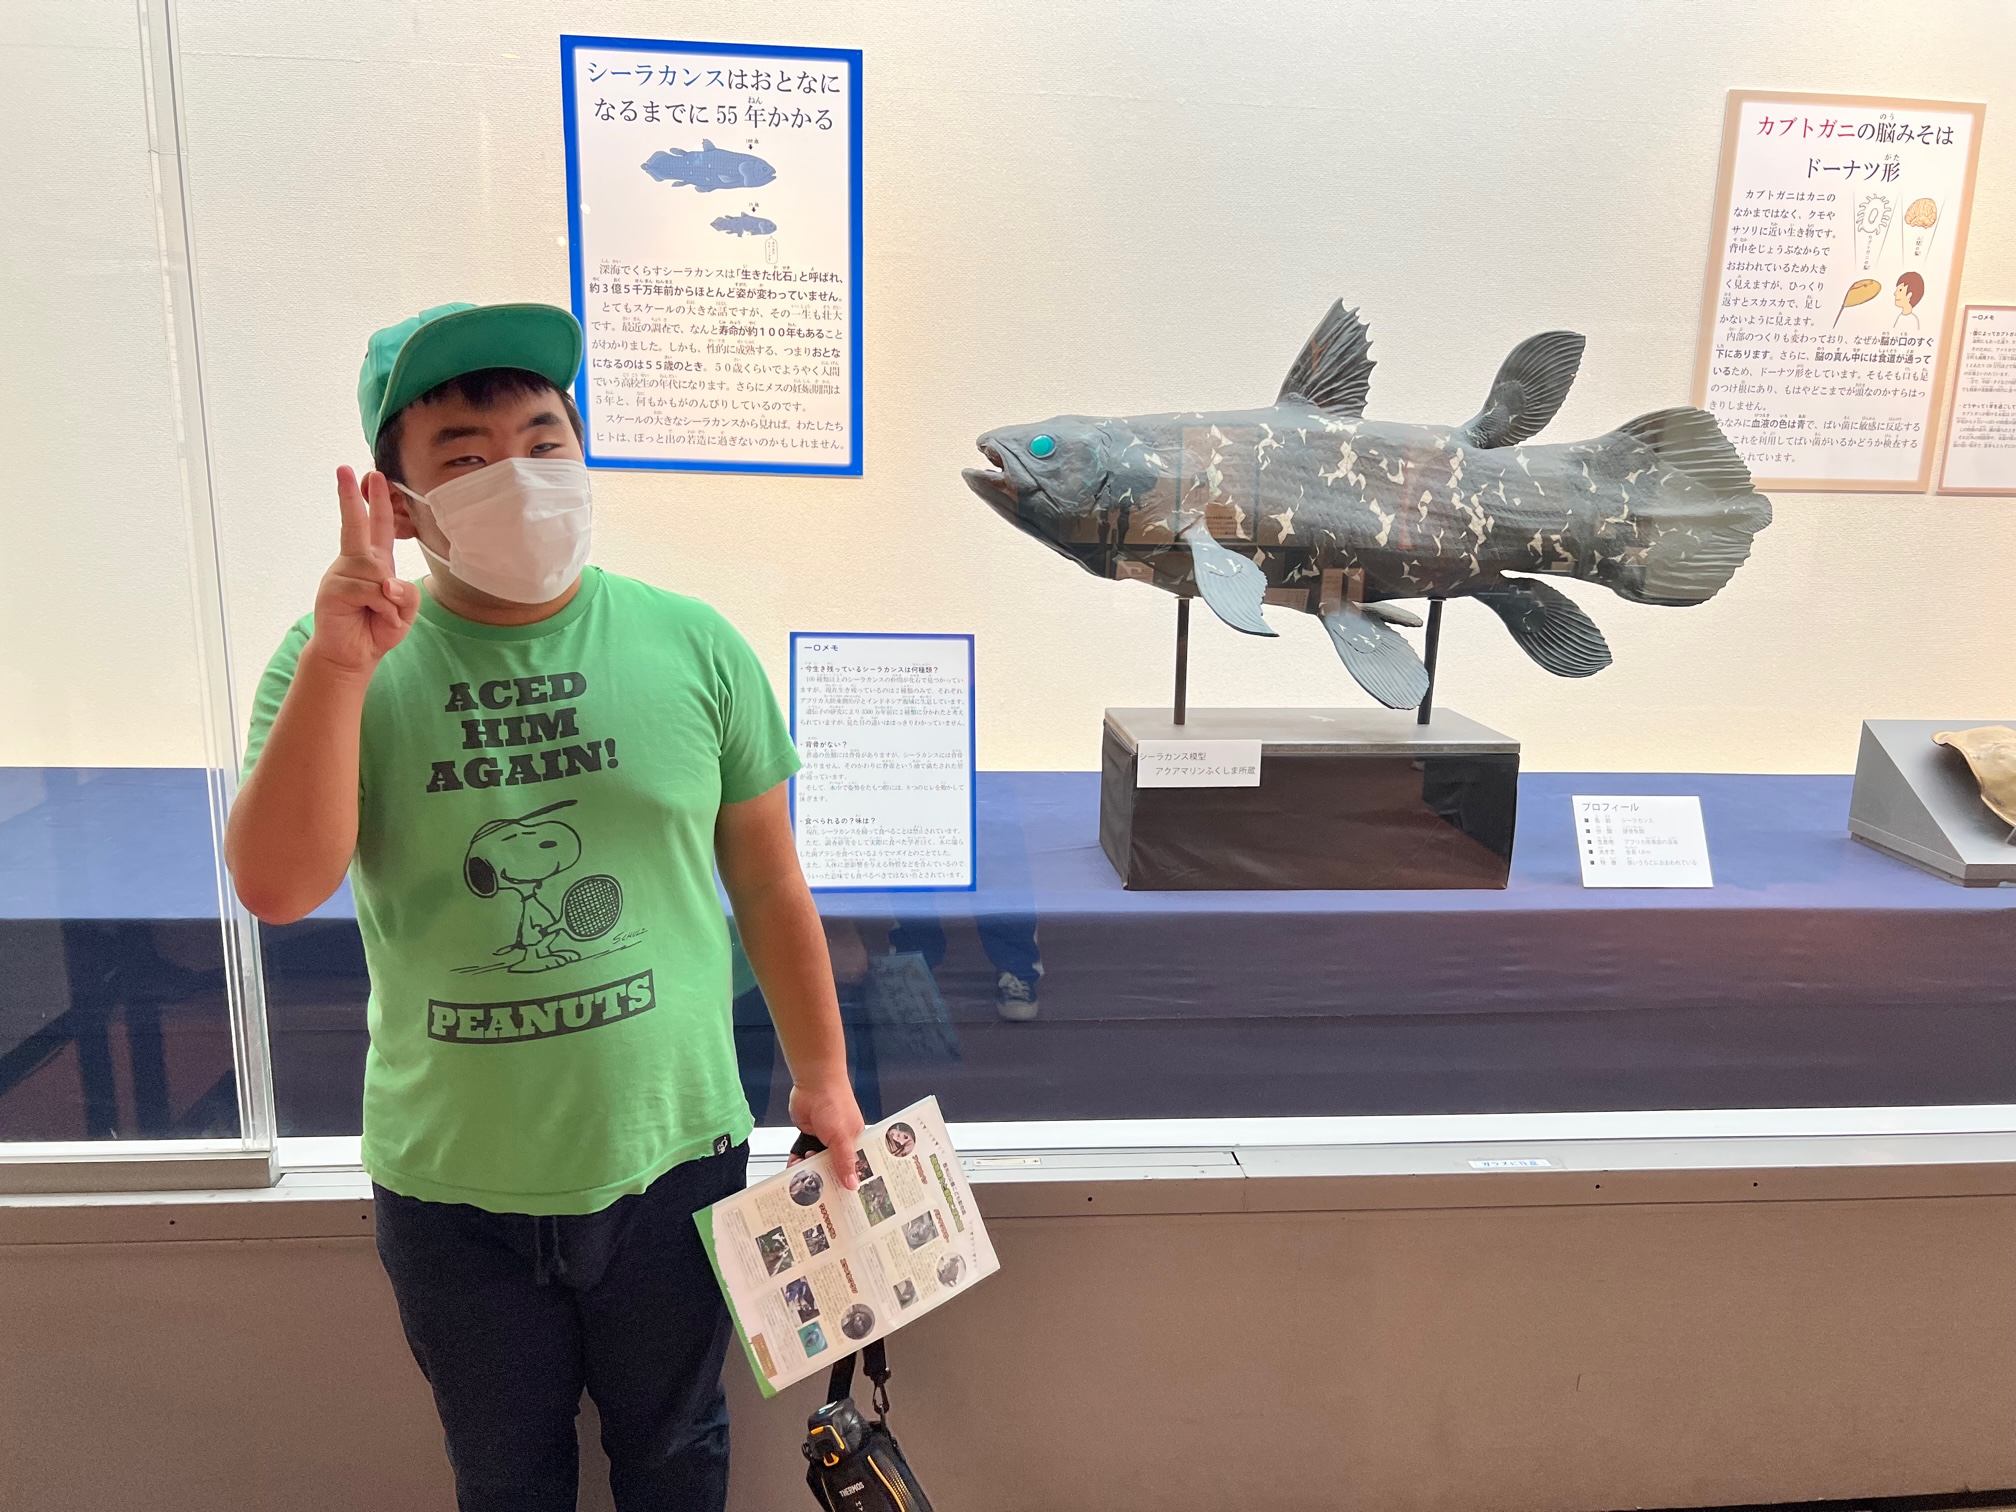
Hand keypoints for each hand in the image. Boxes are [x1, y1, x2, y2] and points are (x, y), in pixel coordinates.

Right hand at [307, 466, 419, 676]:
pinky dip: (381, 607)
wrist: (352, 656)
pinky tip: (374, 618)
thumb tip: (386, 581)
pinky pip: (370, 590)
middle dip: (351, 496)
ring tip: (383, 616)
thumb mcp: (404, 610)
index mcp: (373, 563)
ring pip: (377, 571)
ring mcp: (341, 574)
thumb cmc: (377, 628)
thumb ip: (406, 593)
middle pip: (355, 525)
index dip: (376, 502)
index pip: (376, 527)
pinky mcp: (333, 590)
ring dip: (390, 599)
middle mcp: (355, 563)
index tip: (371, 475)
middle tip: (346, 468)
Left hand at [788, 1078, 865, 1188]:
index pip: (855, 1168)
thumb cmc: (834, 1103)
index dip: (850, 1182)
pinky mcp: (807, 1136)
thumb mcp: (841, 1137)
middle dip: (825, 1180)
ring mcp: (823, 1140)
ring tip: (802, 1184)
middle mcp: (840, 1143)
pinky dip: (797, 1163)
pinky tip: (791, 1172)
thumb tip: (853, 1185)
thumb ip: (844, 1161)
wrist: (812, 1083)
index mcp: (855, 1142)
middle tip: (819, 1198)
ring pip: (816, 1164)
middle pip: (833, 1168)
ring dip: (808, 1172)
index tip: (845, 1202)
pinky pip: (802, 1155)